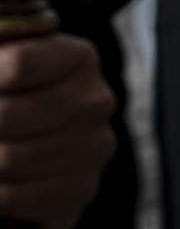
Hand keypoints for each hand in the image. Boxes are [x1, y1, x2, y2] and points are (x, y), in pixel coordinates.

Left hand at [0, 34, 116, 224]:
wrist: (35, 139)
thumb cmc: (12, 94)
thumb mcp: (6, 60)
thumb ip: (2, 56)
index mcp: (79, 58)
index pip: (18, 64)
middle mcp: (96, 100)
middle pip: (8, 116)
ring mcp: (95, 145)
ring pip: (11, 159)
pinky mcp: (83, 186)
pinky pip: (19, 196)